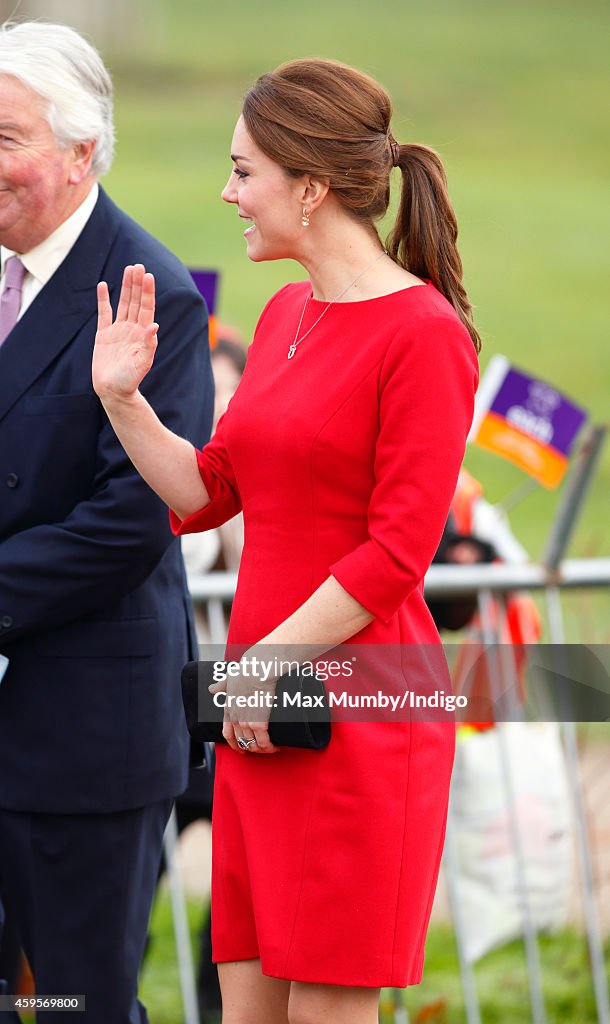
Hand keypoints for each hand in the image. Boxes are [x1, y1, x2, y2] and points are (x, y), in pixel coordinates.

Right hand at [93, 264, 158, 402]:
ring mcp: (118, 331)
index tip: (148, 276)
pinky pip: (104, 313)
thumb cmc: (129, 380)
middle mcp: (132, 329)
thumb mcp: (142, 363)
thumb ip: (148, 345)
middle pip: (136, 301)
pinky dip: (103, 300)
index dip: (148, 292)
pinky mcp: (104, 335)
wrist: (113, 391)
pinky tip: (103, 285)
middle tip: (138, 266)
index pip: (147, 308)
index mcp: (143, 335)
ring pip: (123, 303)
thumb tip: (154, 326)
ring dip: (126, 287)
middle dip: (137, 284)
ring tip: (128, 269)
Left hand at [208, 666, 278, 754]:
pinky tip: (276, 747)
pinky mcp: (259, 724)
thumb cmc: (244, 672)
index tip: (240, 747)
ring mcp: (246, 723)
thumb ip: (221, 685)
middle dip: (250, 748)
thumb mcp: (228, 679)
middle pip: (241, 742)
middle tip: (259, 749)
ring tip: (270, 748)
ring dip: (261, 750)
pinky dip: (270, 748)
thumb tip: (211, 688)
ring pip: (253, 745)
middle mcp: (235, 719)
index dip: (234, 744)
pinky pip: (264, 742)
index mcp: (228, 710)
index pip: (227, 734)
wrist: (255, 671)